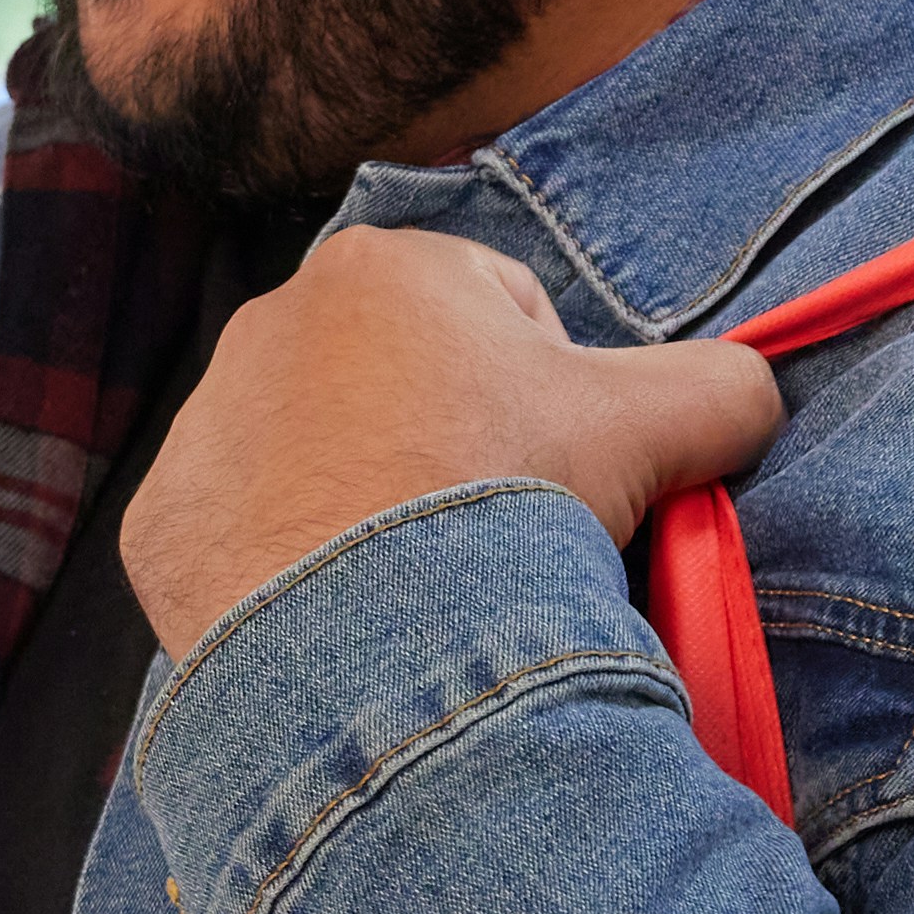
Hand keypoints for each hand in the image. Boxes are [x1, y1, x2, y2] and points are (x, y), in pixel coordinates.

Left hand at [124, 226, 785, 652]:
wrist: (378, 646)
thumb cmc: (512, 502)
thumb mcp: (662, 425)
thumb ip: (722, 386)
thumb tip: (750, 394)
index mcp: (388, 267)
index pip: (501, 322)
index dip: (550, 407)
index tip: (557, 478)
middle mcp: (274, 322)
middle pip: (404, 392)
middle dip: (453, 456)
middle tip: (498, 543)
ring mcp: (205, 423)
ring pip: (321, 463)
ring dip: (370, 513)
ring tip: (420, 593)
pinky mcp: (163, 524)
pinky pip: (246, 541)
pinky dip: (290, 577)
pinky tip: (341, 623)